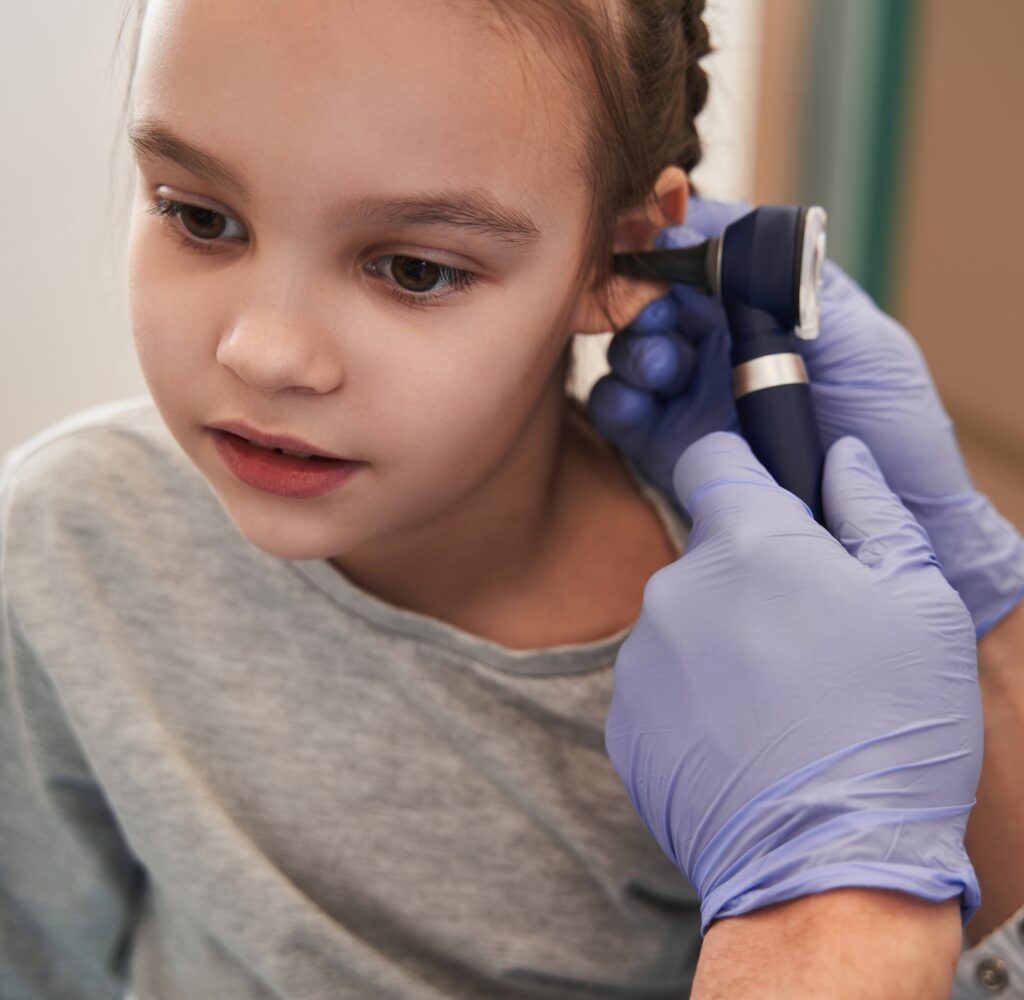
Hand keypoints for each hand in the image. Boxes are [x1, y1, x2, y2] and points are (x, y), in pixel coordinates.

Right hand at [588, 196, 1023, 636]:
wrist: (893, 520)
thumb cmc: (892, 425)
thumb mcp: (863, 338)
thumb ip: (794, 283)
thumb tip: (714, 224)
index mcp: (764, 310)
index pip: (702, 261)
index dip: (674, 250)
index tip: (662, 248)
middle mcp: (721, 347)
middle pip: (656, 301)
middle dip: (644, 299)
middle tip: (656, 312)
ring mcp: (692, 395)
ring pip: (631, 352)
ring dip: (632, 349)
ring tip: (663, 366)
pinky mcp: (669, 446)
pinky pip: (620, 412)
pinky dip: (614, 399)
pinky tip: (635, 402)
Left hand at [605, 431, 981, 935]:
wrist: (826, 871)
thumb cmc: (888, 731)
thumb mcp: (919, 604)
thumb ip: (871, 512)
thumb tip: (842, 459)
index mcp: (745, 542)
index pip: (713, 460)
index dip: (744, 469)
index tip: (771, 500)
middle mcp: (675, 589)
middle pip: (708, 554)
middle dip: (751, 577)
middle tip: (810, 638)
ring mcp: (641, 659)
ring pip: (684, 623)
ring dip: (722, 643)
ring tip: (782, 705)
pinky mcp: (623, 722)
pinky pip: (661, 686)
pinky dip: (695, 701)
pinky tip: (745, 743)